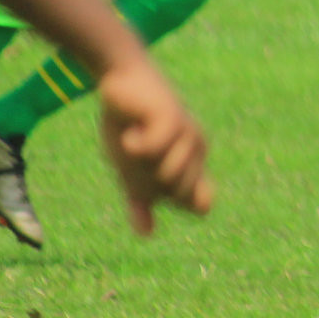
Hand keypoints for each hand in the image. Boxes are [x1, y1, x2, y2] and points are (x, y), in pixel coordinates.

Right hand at [96, 56, 212, 234]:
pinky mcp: (172, 119)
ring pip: (170, 174)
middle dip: (147, 181)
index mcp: (194, 163)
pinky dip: (134, 145)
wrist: (117, 82)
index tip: (148, 178)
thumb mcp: (129, 169)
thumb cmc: (127, 125)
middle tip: (136, 152)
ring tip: (134, 138)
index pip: (201, 205)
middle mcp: (198, 150)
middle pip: (179, 193)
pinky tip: (130, 130)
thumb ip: (139, 200)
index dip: (172, 201)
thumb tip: (147, 234)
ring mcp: (189, 134)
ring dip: (140, 163)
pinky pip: (155, 150)